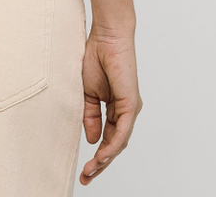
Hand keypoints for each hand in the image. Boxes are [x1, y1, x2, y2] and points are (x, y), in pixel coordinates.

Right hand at [79, 27, 141, 185]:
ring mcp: (130, 108)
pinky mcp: (131, 104)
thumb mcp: (88, 93)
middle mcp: (125, 111)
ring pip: (119, 142)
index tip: (84, 170)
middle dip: (100, 163)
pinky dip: (113, 144)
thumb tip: (92, 139)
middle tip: (86, 178)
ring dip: (105, 158)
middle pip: (114, 144)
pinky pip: (123, 131)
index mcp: (115, 108)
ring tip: (91, 170)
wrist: (106, 37)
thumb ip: (90, 116)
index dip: (96, 155)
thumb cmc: (96, 58)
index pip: (107, 138)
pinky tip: (102, 155)